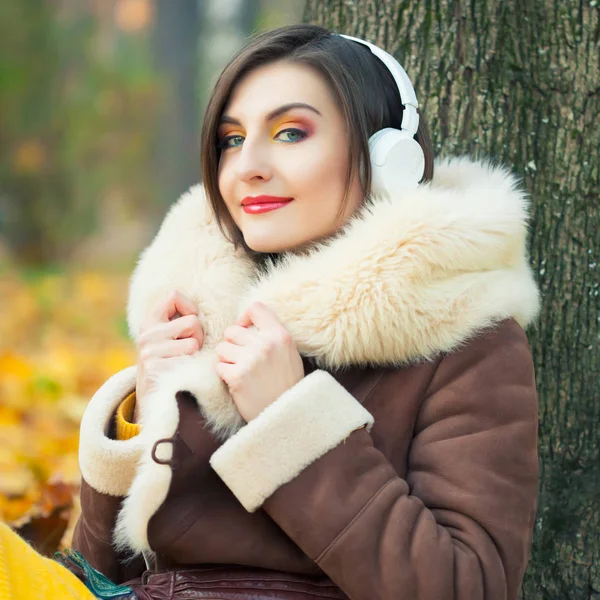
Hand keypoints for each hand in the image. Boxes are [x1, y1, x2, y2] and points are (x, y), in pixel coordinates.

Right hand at [135, 291, 203, 421]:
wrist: (153, 398)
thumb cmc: (170, 361)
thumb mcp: (168, 335)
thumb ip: (177, 317)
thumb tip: (197, 305)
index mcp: (149, 322)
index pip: (173, 296)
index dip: (189, 307)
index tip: (188, 324)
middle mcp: (146, 335)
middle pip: (192, 321)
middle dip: (198, 336)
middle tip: (189, 349)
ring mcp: (149, 353)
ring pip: (194, 342)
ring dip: (196, 354)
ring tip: (185, 361)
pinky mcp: (157, 370)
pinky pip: (190, 360)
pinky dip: (193, 367)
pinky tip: (182, 373)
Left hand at [215, 302, 303, 421]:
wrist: (287, 414)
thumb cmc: (286, 383)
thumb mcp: (289, 352)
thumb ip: (271, 335)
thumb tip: (246, 322)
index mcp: (280, 335)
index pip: (255, 308)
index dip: (244, 317)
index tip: (244, 329)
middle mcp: (265, 344)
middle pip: (232, 331)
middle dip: (233, 344)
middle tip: (243, 359)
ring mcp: (250, 360)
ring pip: (222, 348)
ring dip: (227, 359)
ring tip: (241, 371)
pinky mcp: (237, 376)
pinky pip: (219, 366)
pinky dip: (225, 374)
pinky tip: (237, 382)